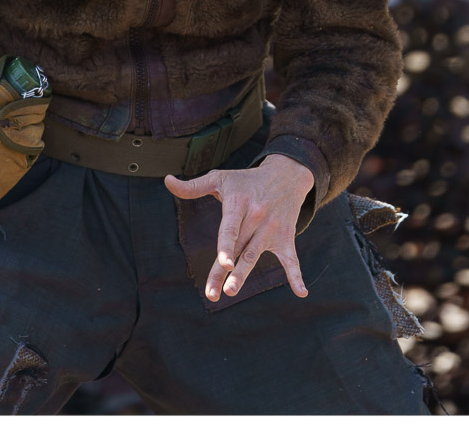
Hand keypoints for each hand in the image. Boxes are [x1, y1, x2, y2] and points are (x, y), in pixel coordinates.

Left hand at [164, 154, 314, 301]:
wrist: (287, 174)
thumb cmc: (247, 180)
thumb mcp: (221, 177)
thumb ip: (193, 186)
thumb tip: (167, 181)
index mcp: (238, 204)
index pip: (230, 228)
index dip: (227, 246)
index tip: (225, 264)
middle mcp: (256, 217)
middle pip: (239, 249)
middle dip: (225, 272)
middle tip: (214, 294)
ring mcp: (271, 229)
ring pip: (255, 256)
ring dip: (244, 275)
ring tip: (230, 291)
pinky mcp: (285, 237)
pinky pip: (291, 259)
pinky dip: (296, 275)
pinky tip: (301, 293)